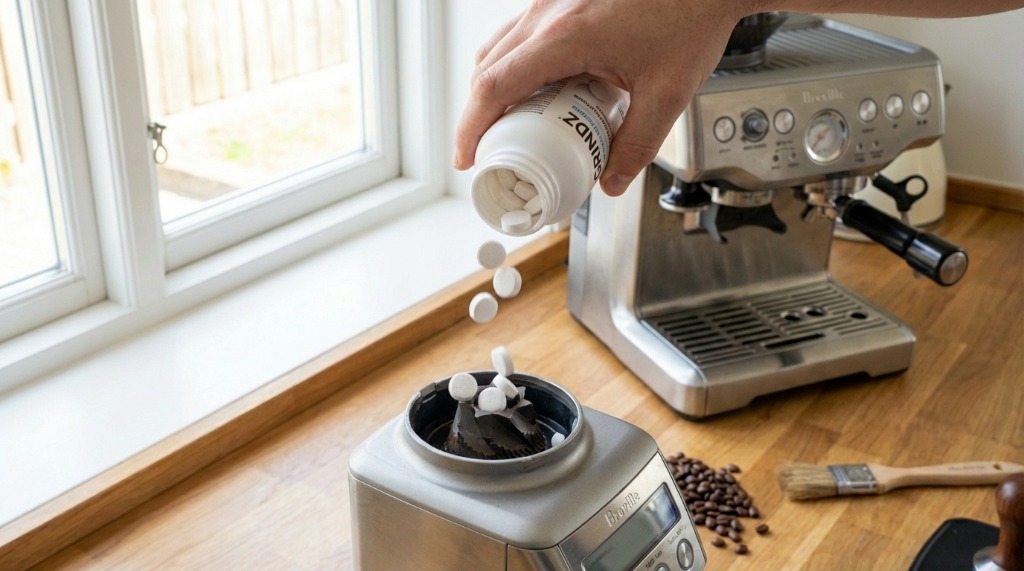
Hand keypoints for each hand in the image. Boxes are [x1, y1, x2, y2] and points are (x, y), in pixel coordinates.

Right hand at [453, 0, 750, 195]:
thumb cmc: (691, 14)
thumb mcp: (667, 94)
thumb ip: (638, 145)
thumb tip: (612, 181)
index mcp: (566, 36)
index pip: (494, 86)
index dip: (471, 127)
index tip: (467, 156)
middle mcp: (549, 11)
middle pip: (486, 67)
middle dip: (479, 114)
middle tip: (490, 149)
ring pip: (499, 47)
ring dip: (495, 87)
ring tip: (512, 123)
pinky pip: (520, 33)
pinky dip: (515, 65)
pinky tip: (542, 87)